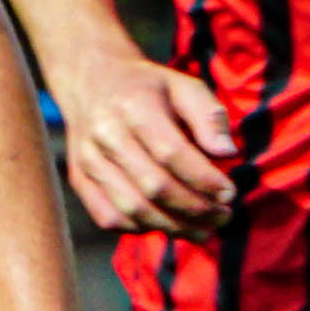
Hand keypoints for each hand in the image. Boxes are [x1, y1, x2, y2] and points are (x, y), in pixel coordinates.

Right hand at [54, 56, 242, 236]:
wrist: (92, 81)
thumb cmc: (148, 87)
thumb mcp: (183, 85)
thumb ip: (209, 115)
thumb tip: (227, 153)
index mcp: (134, 106)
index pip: (171, 153)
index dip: (203, 179)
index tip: (230, 193)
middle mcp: (105, 134)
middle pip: (154, 186)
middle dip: (195, 209)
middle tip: (223, 216)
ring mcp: (88, 160)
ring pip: (133, 209)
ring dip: (174, 227)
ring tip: (204, 229)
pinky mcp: (79, 180)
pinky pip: (110, 218)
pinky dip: (143, 229)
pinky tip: (168, 224)